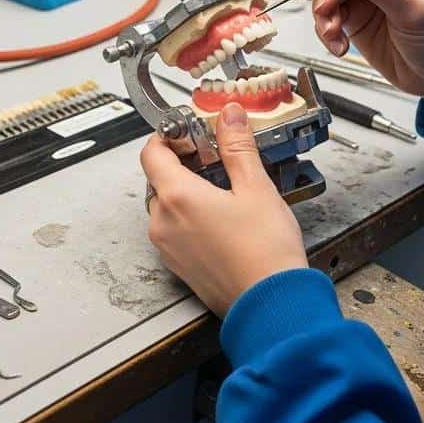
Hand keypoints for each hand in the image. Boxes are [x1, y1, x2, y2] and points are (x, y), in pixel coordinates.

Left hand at [141, 102, 307, 316]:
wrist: (272, 306)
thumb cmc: (265, 255)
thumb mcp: (256, 187)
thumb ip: (237, 146)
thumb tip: (229, 116)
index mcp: (177, 197)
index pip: (151, 151)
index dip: (169, 136)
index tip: (191, 131)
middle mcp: (163, 223)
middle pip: (158, 177)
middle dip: (183, 163)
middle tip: (214, 157)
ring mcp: (168, 248)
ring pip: (166, 205)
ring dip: (187, 191)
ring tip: (224, 188)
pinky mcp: (179, 266)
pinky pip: (175, 230)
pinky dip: (191, 217)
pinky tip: (223, 217)